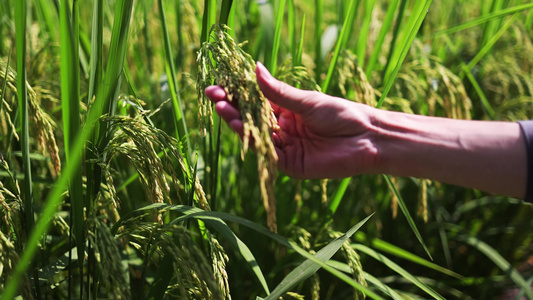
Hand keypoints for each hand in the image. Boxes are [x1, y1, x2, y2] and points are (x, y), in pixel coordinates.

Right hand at [205, 62, 380, 178]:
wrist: (367, 139)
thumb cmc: (342, 114)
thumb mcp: (307, 101)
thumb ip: (278, 92)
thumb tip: (254, 68)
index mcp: (288, 111)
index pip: (256, 102)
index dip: (238, 95)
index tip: (219, 86)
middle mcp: (283, 129)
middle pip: (252, 120)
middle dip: (232, 108)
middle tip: (215, 96)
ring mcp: (286, 148)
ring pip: (256, 136)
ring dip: (239, 123)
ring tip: (223, 108)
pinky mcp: (290, 165)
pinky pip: (268, 153)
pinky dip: (255, 142)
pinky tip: (242, 127)